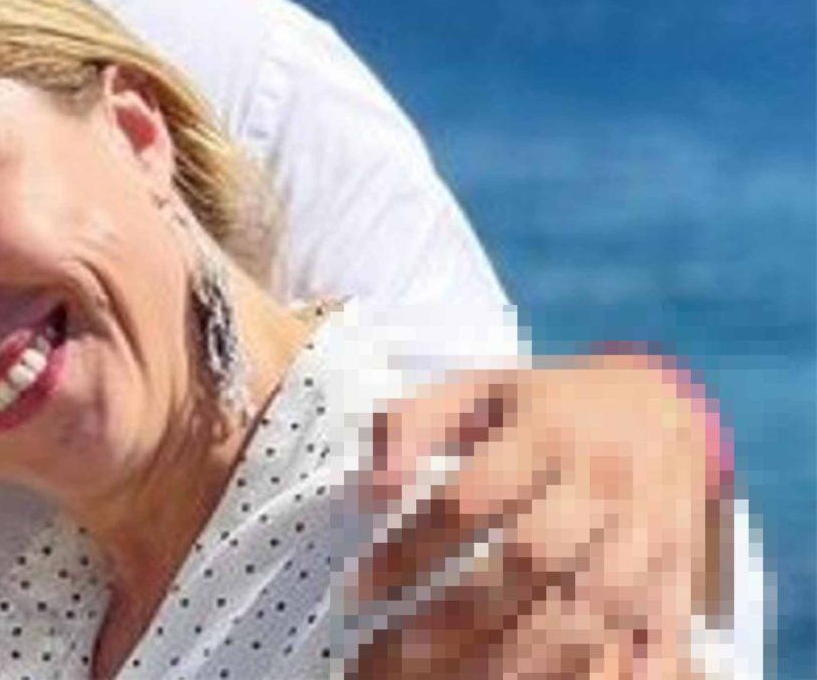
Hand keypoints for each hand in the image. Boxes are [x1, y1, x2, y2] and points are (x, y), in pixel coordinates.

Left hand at [352, 356, 714, 678]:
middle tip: (395, 655)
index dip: (411, 547)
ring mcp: (648, 546)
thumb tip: (372, 486)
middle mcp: (604, 489)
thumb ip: (415, 422)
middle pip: (529, 560)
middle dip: (457, 615)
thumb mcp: (480, 389)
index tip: (362, 589)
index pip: (469, 499)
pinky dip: (604, 676)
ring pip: (584, 613)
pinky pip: (648, 649)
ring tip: (448, 679)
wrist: (669, 411)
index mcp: (549, 432)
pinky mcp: (676, 590)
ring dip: (515, 657)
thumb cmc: (553, 405)